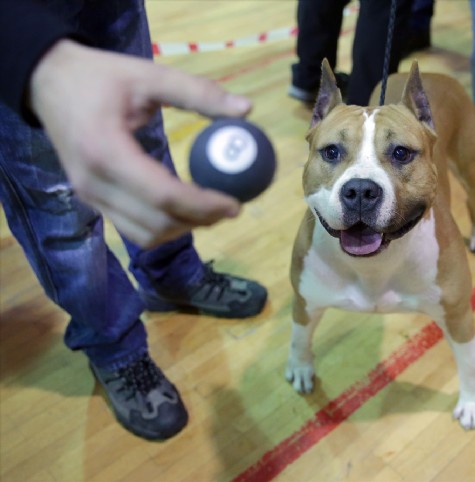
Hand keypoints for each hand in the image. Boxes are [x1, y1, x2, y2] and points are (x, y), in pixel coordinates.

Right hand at [29, 39, 250, 247]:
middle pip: (157, 222)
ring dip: (182, 229)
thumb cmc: (97, 77)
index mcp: (106, 151)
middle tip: (230, 207)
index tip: (235, 204)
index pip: (163, 195)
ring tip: (210, 210)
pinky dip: (163, 226)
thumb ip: (197, 92)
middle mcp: (94, 183)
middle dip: (199, 220)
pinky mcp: (91, 200)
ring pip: (144, 234)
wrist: (46, 82)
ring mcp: (89, 197)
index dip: (203, 205)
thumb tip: (246, 110)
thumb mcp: (148, 75)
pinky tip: (184, 209)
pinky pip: (132, 228)